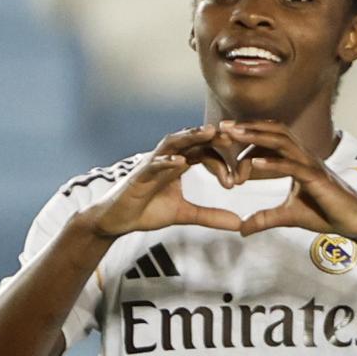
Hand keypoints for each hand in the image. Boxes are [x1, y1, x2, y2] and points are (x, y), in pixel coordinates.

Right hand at [81, 124, 242, 237]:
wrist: (116, 221)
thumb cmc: (147, 210)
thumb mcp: (185, 214)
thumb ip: (210, 216)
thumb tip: (239, 223)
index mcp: (178, 164)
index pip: (204, 152)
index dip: (222, 161)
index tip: (237, 180)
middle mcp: (166, 159)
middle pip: (192, 140)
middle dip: (212, 136)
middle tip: (234, 135)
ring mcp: (152, 164)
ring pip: (173, 143)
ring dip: (191, 136)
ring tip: (209, 132)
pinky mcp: (139, 176)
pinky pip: (154, 165)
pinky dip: (167, 162)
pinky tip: (180, 162)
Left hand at [221, 120, 356, 238]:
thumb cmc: (327, 214)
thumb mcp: (288, 216)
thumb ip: (265, 218)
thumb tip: (242, 229)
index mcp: (297, 160)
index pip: (270, 141)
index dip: (248, 139)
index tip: (225, 140)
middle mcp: (304, 157)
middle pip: (274, 132)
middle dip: (248, 127)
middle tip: (222, 126)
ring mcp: (311, 165)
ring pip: (282, 142)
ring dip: (256, 137)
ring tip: (234, 135)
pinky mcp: (317, 179)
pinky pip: (293, 166)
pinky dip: (273, 162)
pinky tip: (255, 162)